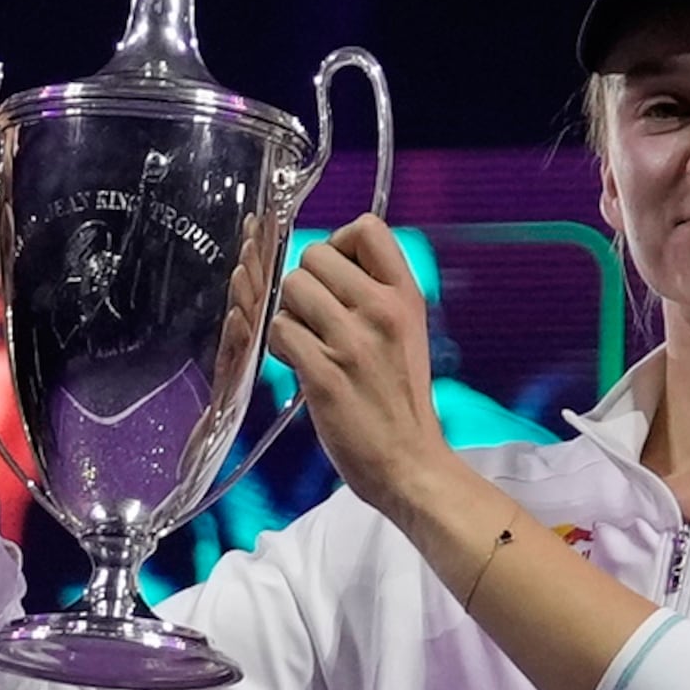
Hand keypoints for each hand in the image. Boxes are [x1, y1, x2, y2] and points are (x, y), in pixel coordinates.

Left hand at [264, 215, 446, 521]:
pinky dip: (280, 347)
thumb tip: (328, 264)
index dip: (339, 244)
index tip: (339, 277)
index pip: (366, 227)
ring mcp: (352, 341)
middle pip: (314, 255)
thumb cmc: (401, 399)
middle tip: (318, 319)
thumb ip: (376, 293)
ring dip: (289, 315)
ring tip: (308, 344)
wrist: (410, 462)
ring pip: (291, 289)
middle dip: (305, 284)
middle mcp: (381, 310)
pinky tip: (300, 366)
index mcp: (406, 295)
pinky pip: (280, 330)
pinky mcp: (324, 373)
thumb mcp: (407, 331)